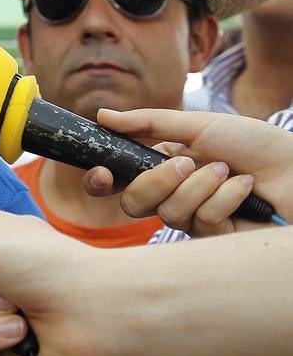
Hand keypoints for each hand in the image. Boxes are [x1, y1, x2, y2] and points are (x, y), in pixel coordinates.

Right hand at [84, 108, 292, 235]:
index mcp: (164, 167)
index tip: (101, 172)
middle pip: (134, 203)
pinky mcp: (218, 239)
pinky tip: (246, 189)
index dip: (101, 182)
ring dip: (202, 186)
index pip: (118, 182)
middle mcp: (174, 195)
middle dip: (156, 181)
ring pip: (169, 212)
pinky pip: (201, 222)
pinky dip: (224, 199)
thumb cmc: (255, 144)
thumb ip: (149, 123)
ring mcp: (195, 219)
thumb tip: (102, 116)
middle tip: (186, 163)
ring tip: (229, 171)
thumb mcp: (199, 125)